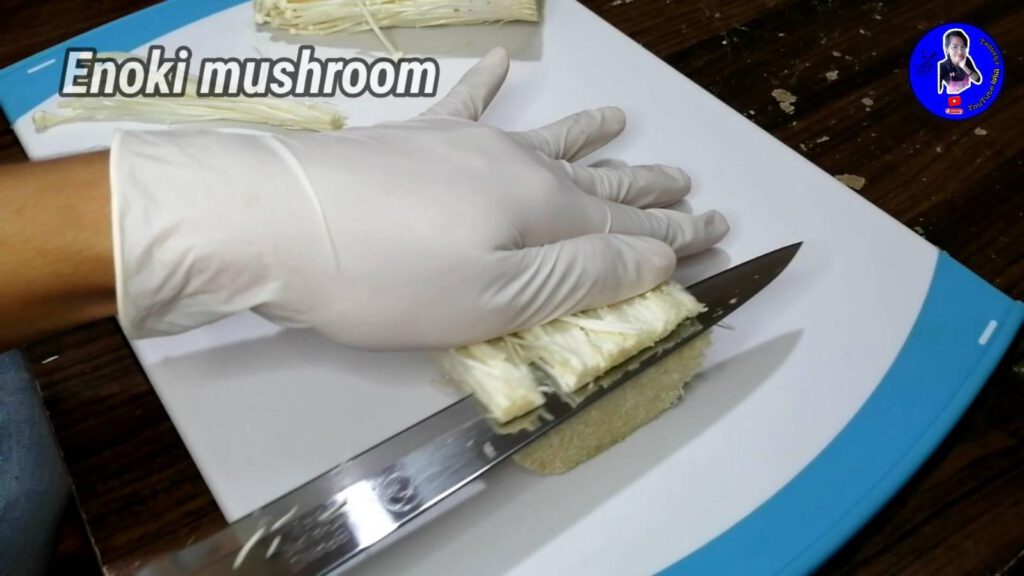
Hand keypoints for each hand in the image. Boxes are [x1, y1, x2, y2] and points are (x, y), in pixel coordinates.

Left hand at [111, 48, 728, 349]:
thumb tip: (659, 259)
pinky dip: (487, 86)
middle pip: (597, 178)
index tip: (717, 230)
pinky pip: (464, 105)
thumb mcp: (499, 299)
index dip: (676, 234)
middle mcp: (514, 167)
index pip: (630, 227)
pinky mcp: (415, 141)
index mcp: (542, 210)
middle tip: (691, 187)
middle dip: (647, 190)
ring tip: (621, 122)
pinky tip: (504, 63)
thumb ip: (584, 277)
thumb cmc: (388, 277)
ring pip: (545, 138)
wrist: (277, 219)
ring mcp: (462, 146)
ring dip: (589, 136)